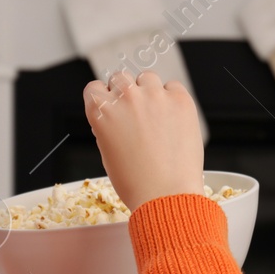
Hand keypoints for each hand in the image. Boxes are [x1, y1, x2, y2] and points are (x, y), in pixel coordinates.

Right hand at [82, 70, 203, 211]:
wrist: (166, 196)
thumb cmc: (137, 183)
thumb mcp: (107, 154)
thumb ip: (108, 126)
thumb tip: (115, 115)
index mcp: (101, 112)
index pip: (94, 88)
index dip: (103, 97)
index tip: (111, 104)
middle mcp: (125, 98)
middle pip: (120, 78)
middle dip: (125, 92)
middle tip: (135, 111)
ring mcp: (154, 96)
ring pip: (147, 78)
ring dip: (149, 92)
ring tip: (156, 115)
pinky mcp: (180, 99)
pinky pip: (174, 86)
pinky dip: (172, 98)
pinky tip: (173, 118)